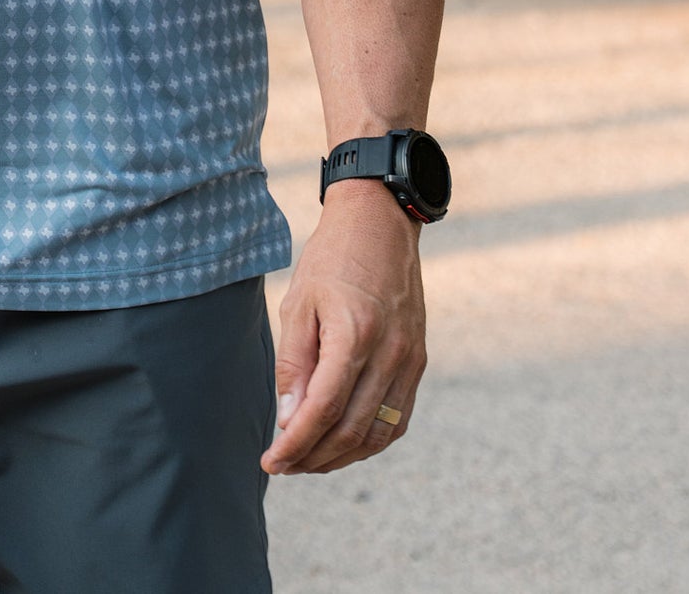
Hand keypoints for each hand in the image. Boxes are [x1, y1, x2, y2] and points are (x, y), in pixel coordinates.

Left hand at [260, 180, 426, 474]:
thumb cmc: (332, 258)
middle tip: (283, 465)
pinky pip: (397, 417)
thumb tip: (288, 419)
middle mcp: (390, 354)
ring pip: (378, 433)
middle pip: (352, 429)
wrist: (381, 224)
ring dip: (342, 456)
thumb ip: (295, 363)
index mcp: (356, 334)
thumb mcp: (299, 302)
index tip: (271, 461)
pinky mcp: (418, 362)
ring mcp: (410, 361)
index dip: (296, 443)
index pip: (324, 409)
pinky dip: (370, 440)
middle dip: (314, 457)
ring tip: (308, 460)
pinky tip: (343, 443)